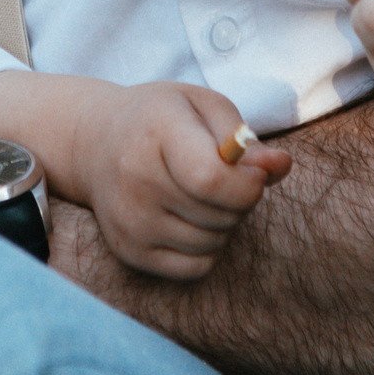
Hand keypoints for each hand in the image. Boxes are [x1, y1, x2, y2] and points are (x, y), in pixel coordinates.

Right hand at [68, 82, 289, 281]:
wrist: (94, 143)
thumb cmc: (161, 119)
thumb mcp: (203, 106)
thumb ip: (245, 138)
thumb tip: (279, 167)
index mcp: (155, 133)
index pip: (212, 180)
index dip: (248, 184)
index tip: (254, 172)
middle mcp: (135, 181)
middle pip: (221, 214)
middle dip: (240, 199)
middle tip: (221, 176)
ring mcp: (129, 222)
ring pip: (213, 242)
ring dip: (224, 223)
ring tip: (201, 195)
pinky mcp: (129, 252)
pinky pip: (197, 267)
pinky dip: (207, 247)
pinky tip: (189, 218)